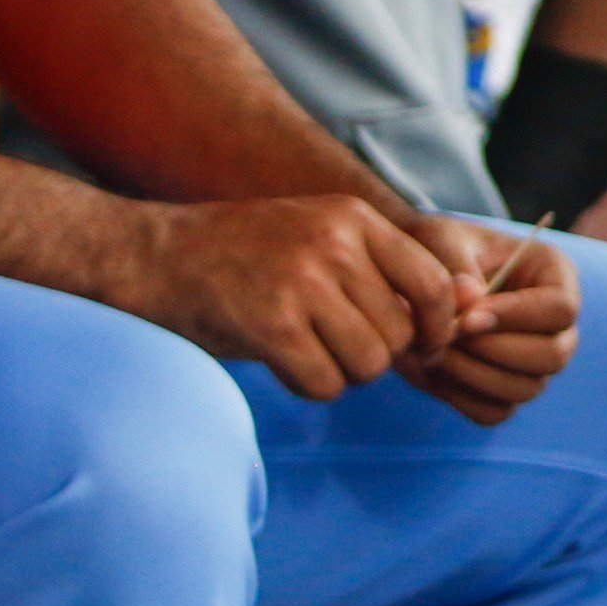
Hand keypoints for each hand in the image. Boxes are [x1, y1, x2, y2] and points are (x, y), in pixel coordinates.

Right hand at [114, 195, 462, 398]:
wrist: (155, 255)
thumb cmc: (244, 254)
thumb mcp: (319, 234)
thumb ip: (377, 266)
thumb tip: (451, 317)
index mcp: (355, 218)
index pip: (433, 282)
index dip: (437, 326)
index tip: (424, 347)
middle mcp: (336, 245)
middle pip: (399, 334)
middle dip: (376, 354)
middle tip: (337, 347)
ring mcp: (303, 282)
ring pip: (368, 363)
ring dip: (343, 372)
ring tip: (308, 351)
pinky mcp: (270, 324)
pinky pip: (324, 383)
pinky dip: (310, 386)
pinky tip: (284, 363)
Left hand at [395, 218, 581, 426]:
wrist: (409, 280)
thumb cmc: (434, 249)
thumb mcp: (441, 238)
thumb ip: (456, 264)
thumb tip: (471, 296)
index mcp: (553, 274)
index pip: (561, 309)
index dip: (516, 318)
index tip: (466, 319)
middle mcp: (554, 322)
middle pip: (554, 356)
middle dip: (495, 352)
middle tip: (444, 338)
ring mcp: (532, 360)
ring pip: (526, 389)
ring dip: (474, 376)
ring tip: (432, 351)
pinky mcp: (502, 389)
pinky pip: (495, 412)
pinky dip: (462, 398)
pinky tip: (435, 370)